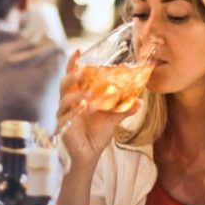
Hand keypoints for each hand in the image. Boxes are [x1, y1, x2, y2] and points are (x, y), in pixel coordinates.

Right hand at [58, 51, 141, 166]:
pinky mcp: (63, 127)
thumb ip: (124, 109)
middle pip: (65, 83)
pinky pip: (66, 117)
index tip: (78, 51)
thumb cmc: (98, 133)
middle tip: (83, 71)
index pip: (73, 76)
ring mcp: (64, 114)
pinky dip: (74, 112)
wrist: (90, 153)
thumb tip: (140, 101)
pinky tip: (84, 110)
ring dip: (77, 96)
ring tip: (89, 96)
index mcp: (79, 95)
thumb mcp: (113, 119)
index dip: (73, 63)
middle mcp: (68, 102)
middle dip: (72, 75)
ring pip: (65, 99)